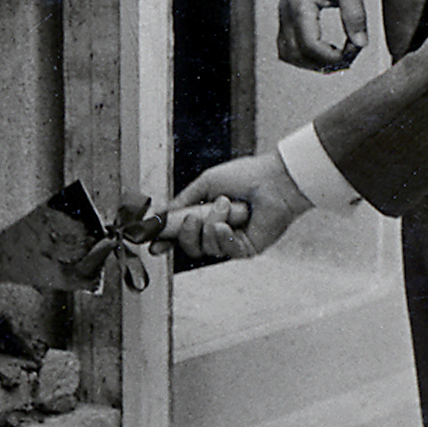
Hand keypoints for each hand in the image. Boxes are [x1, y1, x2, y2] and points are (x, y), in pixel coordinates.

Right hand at [153, 153, 311, 261]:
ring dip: (212, 224)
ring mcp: (232, 241)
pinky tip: (228, 224)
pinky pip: (224, 250)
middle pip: (190, 246)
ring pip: (206, 247)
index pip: (182, 234)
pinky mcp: (246, 249)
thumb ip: (181, 201)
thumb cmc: (246, 176)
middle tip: (191, 217)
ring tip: (227, 205)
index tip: (153, 244)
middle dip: (186, 233)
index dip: (166, 240)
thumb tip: (160, 214)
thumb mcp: (205, 184)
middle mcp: (218, 230)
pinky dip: (222, 236)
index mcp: (207, 215)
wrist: (274, 180)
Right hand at [277, 0, 368, 70]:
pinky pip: (287, 47)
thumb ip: (355, 15)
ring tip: (335, 57)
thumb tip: (360, 44)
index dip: (332, 56)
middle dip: (324, 63)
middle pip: (298, 55)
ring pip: (289, 55)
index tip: (353, 51)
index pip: (310, 46)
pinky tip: (322, 52)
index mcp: (300, 6)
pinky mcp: (286, 19)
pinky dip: (303, 56)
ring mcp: (283, 17)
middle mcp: (286, 13)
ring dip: (312, 63)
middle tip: (347, 58)